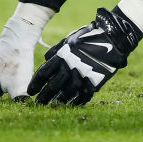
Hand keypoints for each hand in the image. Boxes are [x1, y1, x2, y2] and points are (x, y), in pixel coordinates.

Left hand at [27, 7, 141, 105]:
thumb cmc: (88, 37)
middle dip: (44, 96)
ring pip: (66, 94)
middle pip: (53, 87)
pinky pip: (82, 97)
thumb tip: (46, 59)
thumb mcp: (70, 39)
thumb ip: (56, 49)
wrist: (112, 39)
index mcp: (62, 56)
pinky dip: (75, 102)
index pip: (44, 73)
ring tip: (53, 104)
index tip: (30, 91)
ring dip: (58, 100)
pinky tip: (71, 104)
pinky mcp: (94, 83)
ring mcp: (82, 77)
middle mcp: (70, 68)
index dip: (35, 83)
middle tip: (38, 103)